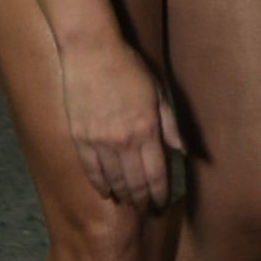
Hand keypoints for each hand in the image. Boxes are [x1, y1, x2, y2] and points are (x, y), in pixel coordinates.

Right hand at [60, 38, 184, 207]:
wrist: (91, 51)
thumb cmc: (128, 66)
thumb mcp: (157, 91)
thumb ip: (169, 123)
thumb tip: (181, 150)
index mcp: (147, 128)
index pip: (157, 174)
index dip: (160, 193)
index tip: (161, 203)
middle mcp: (124, 140)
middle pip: (136, 183)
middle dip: (143, 200)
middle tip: (146, 209)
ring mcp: (99, 141)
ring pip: (114, 181)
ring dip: (124, 195)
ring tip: (130, 202)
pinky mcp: (80, 138)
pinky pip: (91, 171)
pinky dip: (100, 185)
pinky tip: (107, 192)